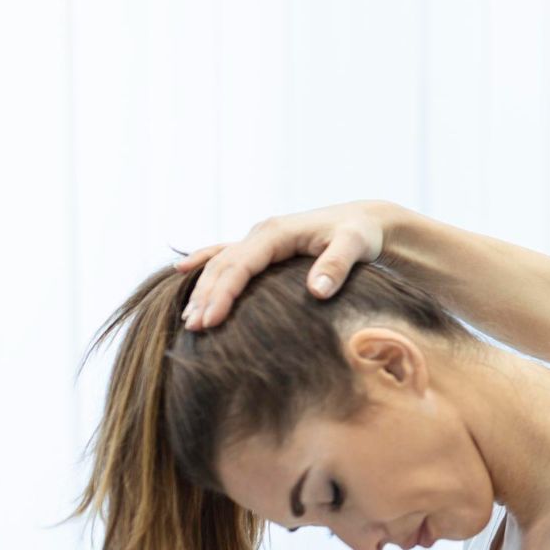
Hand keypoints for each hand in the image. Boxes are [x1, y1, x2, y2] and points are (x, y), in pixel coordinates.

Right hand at [175, 199, 394, 329]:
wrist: (366, 221)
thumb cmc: (361, 234)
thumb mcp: (354, 246)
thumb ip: (336, 266)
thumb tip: (317, 292)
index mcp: (276, 233)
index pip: (240, 265)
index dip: (223, 293)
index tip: (211, 321)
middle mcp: (262, 233)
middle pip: (222, 265)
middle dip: (205, 296)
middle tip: (193, 328)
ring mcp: (261, 239)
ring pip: (220, 262)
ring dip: (202, 288)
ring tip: (189, 318)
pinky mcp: (266, 247)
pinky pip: (227, 255)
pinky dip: (205, 264)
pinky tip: (184, 272)